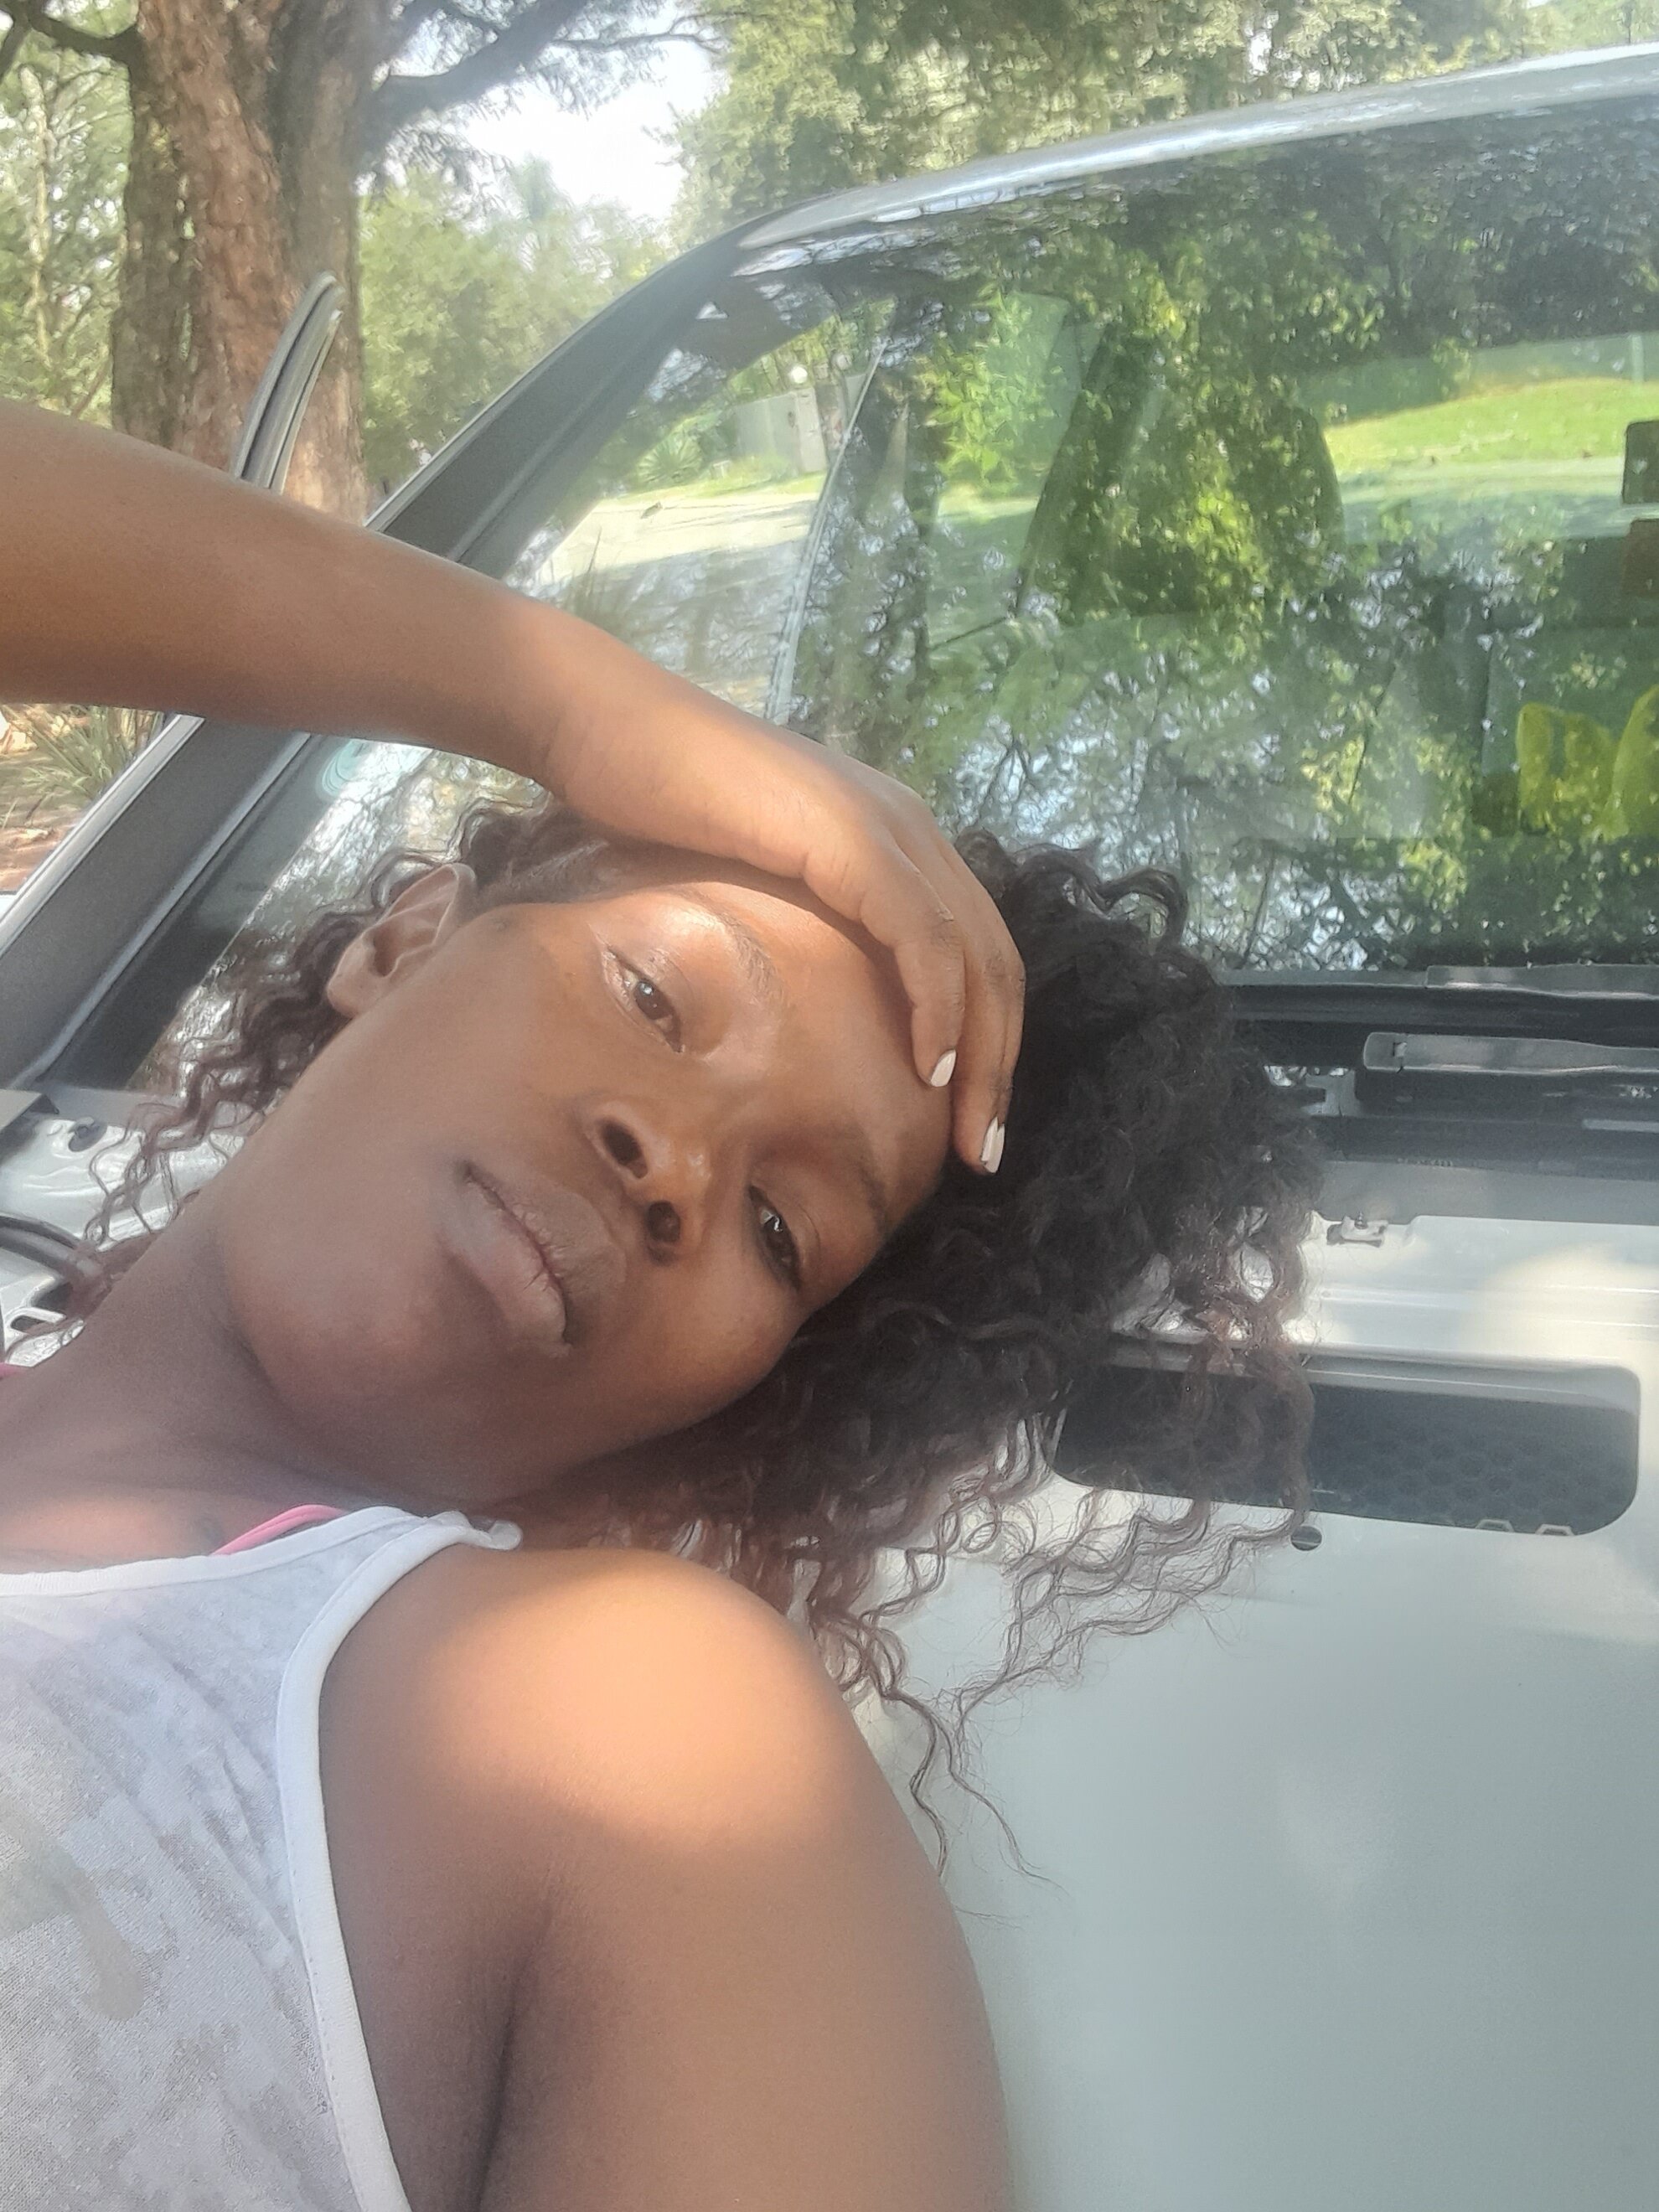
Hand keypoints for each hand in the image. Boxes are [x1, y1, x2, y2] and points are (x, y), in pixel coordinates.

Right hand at [525, 624, 1023, 1175]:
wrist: (603, 727)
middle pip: (995, 964)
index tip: (966, 1127)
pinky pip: (923, 934)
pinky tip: (928, 1068)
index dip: (987, 1046)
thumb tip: (797, 1030)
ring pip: (976, 955)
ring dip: (983, 1056)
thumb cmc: (651, 810)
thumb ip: (791, 937)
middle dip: (1000, 1066)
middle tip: (981, 1154)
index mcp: (894, 843)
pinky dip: (937, 1006)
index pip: (975, 956)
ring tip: (966, 1134)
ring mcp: (887, 827)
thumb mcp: (743, 891)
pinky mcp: (851, 834)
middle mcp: (910, 830)